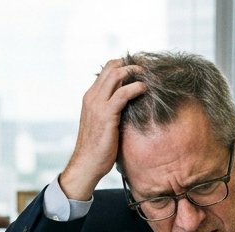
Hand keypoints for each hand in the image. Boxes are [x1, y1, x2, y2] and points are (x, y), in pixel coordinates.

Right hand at [59, 59, 147, 199]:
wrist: (87, 164)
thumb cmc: (97, 148)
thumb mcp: (102, 123)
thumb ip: (111, 110)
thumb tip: (129, 106)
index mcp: (90, 97)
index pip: (106, 71)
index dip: (123, 65)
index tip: (139, 69)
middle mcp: (92, 97)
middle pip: (111, 67)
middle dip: (131, 64)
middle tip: (146, 68)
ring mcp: (97, 104)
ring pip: (116, 75)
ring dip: (134, 71)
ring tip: (147, 75)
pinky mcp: (106, 114)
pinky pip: (123, 93)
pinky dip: (135, 87)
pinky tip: (144, 89)